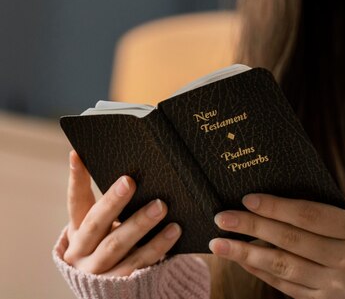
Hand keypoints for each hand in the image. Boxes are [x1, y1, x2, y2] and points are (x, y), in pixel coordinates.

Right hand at [61, 150, 181, 275]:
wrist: (112, 290)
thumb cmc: (113, 246)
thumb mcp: (107, 228)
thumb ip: (114, 207)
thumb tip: (134, 171)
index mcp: (78, 231)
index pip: (75, 202)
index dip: (75, 179)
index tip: (77, 154)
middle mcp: (82, 251)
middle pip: (97, 224)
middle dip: (113, 202)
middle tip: (129, 181)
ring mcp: (98, 270)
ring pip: (117, 245)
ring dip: (140, 224)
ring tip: (162, 206)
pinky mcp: (118, 284)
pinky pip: (139, 263)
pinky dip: (157, 247)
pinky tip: (173, 231)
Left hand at [209, 194, 344, 298]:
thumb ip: (328, 207)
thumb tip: (282, 193)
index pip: (310, 217)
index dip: (277, 207)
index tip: (248, 198)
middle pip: (291, 241)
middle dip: (252, 227)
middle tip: (223, 217)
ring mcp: (335, 286)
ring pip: (283, 267)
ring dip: (247, 253)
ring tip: (220, 242)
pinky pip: (285, 286)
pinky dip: (260, 271)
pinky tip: (242, 258)